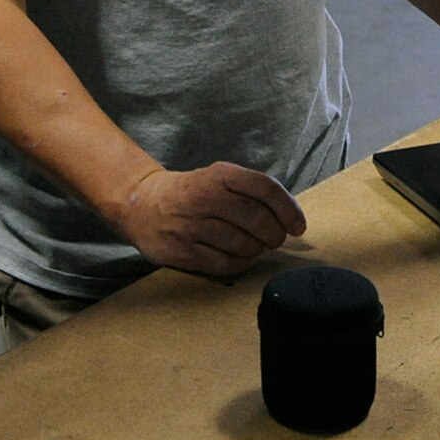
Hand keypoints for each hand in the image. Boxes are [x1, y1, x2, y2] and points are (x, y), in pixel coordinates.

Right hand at [112, 162, 306, 278]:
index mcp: (219, 175)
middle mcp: (205, 197)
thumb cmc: (192, 193)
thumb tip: (291, 218)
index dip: (289, 209)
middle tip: (276, 239)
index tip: (298, 226)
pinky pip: (225, 265)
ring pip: (244, 245)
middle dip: (276, 235)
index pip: (266, 188)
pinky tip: (239, 257)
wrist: (141, 205)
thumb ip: (251, 192)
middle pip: (258, 220)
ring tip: (254, 247)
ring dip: (257, 250)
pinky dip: (240, 264)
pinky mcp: (182, 251)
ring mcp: (192, 226)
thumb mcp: (218, 178)